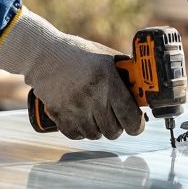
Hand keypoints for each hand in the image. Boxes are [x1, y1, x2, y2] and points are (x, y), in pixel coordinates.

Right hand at [0, 8, 142, 140]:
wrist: (43, 53)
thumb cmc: (78, 54)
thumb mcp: (106, 57)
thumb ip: (125, 73)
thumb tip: (143, 89)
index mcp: (108, 79)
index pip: (130, 116)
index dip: (136, 125)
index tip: (136, 124)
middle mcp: (92, 95)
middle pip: (113, 131)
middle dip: (116, 127)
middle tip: (114, 118)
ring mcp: (73, 107)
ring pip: (95, 135)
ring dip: (97, 129)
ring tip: (94, 115)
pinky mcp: (58, 113)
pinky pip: (75, 135)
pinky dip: (80, 130)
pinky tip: (80, 119)